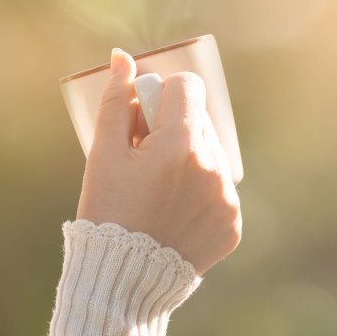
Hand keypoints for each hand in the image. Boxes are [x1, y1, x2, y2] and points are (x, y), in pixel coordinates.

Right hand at [75, 48, 242, 276]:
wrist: (124, 277)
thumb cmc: (107, 209)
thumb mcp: (104, 153)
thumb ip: (117, 100)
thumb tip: (123, 57)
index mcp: (180, 143)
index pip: (188, 87)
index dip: (164, 93)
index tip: (146, 116)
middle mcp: (212, 167)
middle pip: (199, 121)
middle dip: (174, 128)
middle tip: (145, 158)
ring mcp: (226, 197)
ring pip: (211, 154)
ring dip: (190, 159)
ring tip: (159, 188)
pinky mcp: (232, 224)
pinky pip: (219, 190)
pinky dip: (201, 192)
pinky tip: (175, 209)